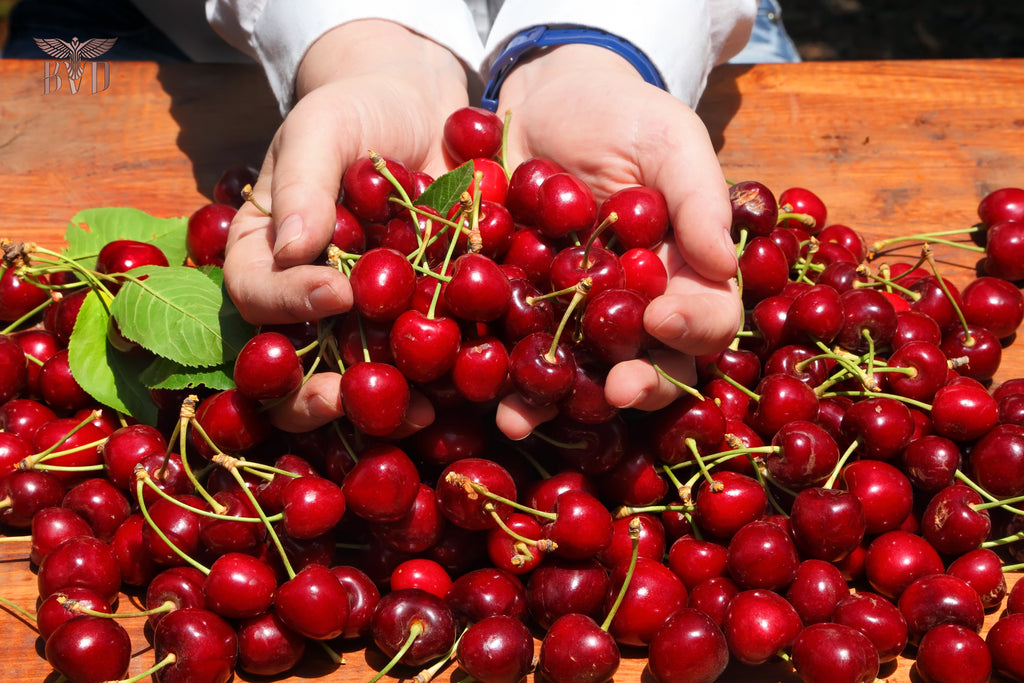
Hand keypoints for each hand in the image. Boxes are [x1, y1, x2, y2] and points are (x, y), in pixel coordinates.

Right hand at [223, 19, 468, 431]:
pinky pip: (423, 354)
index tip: (334, 293)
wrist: (421, 107)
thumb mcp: (321, 130)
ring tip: (416, 412)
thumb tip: (293, 246)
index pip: (255, 292)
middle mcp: (305, 298)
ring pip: (359, 373)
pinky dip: (443, 376)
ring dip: (381, 402)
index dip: (286, 304)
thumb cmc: (354, 110)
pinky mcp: (417, 318)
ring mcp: (362, 317)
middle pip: (294, 360)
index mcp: (264, 254)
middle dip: (314, 391)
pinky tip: (467, 386)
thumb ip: (303, 183)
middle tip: (343, 396)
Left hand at [492, 45, 742, 438]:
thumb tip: (724, 263)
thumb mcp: (667, 139)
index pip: (706, 316)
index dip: (693, 327)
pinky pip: (521, 352)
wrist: (540, 99)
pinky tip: (492, 396)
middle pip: (651, 362)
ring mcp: (576, 315)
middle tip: (619, 388)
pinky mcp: (522, 310)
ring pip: (581, 373)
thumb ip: (699, 197)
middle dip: (637, 383)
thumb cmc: (620, 114)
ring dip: (560, 402)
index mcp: (683, 271)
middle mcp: (635, 306)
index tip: (664, 317)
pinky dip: (507, 378)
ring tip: (531, 417)